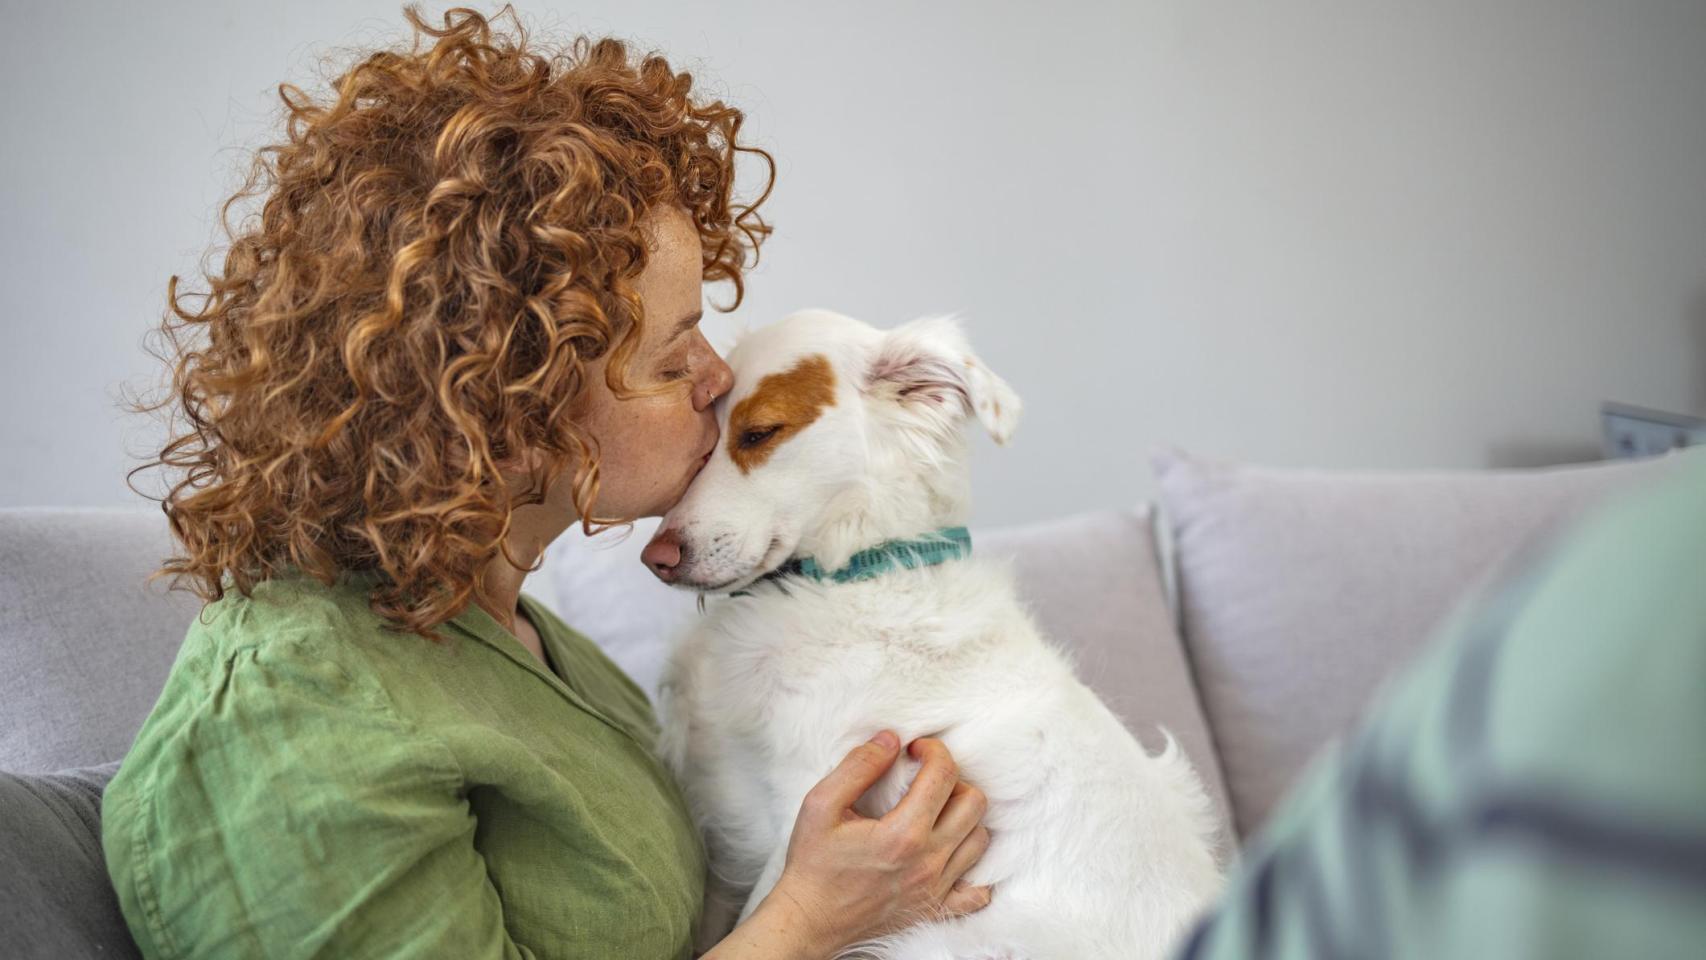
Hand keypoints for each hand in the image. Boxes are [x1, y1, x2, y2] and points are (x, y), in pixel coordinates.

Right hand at [760, 731, 993, 954]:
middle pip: (973, 803)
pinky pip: (977, 893)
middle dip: (953, 779)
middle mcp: (927, 862)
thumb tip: (891, 740)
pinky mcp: (934, 909)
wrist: (809, 920)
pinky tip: (952, 855)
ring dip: (963, 817)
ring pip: (979, 840)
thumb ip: (858, 766)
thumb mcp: (821, 804)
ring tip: (935, 812)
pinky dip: (974, 870)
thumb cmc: (812, 863)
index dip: (933, 750)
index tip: (914, 750)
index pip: (943, 775)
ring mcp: (935, 888)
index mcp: (902, 834)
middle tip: (925, 779)